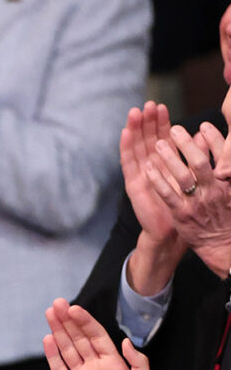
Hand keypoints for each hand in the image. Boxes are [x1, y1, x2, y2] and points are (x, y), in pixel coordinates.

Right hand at [43, 299, 157, 369]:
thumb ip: (139, 364)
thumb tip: (126, 342)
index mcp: (115, 364)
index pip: (97, 337)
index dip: (85, 322)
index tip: (73, 308)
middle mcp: (96, 368)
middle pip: (79, 338)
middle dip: (67, 321)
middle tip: (56, 305)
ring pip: (67, 349)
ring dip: (58, 332)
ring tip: (49, 315)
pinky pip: (60, 368)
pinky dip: (53, 354)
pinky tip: (48, 340)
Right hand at [123, 102, 187, 294]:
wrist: (173, 233)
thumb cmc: (186, 207)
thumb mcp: (196, 177)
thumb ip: (199, 155)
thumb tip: (205, 133)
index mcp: (164, 164)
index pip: (161, 138)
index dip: (161, 122)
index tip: (162, 107)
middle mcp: (150, 166)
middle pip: (146, 139)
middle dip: (147, 121)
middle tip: (148, 105)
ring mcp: (140, 174)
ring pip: (136, 147)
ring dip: (134, 129)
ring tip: (135, 113)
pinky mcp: (133, 184)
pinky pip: (128, 163)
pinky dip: (125, 147)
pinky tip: (125, 134)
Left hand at [144, 122, 230, 277]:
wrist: (220, 243)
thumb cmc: (223, 211)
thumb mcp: (228, 188)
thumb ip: (223, 165)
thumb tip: (212, 141)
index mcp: (227, 182)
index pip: (222, 156)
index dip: (214, 139)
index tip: (204, 125)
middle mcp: (213, 191)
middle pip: (199, 162)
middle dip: (186, 144)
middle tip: (174, 128)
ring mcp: (196, 202)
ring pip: (182, 176)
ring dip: (169, 158)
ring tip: (157, 143)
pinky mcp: (181, 213)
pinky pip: (167, 194)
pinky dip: (157, 179)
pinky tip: (148, 167)